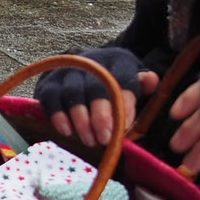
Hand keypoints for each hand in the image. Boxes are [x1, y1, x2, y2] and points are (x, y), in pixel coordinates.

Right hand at [35, 46, 158, 147]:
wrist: (86, 67)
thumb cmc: (115, 82)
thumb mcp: (134, 80)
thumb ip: (142, 84)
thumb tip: (151, 80)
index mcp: (117, 59)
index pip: (122, 79)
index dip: (124, 103)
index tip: (126, 126)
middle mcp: (90, 60)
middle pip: (94, 87)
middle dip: (100, 116)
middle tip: (105, 139)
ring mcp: (67, 70)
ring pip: (71, 93)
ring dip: (80, 120)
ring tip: (90, 140)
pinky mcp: (49, 81)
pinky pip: (49, 98)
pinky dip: (57, 116)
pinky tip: (67, 131)